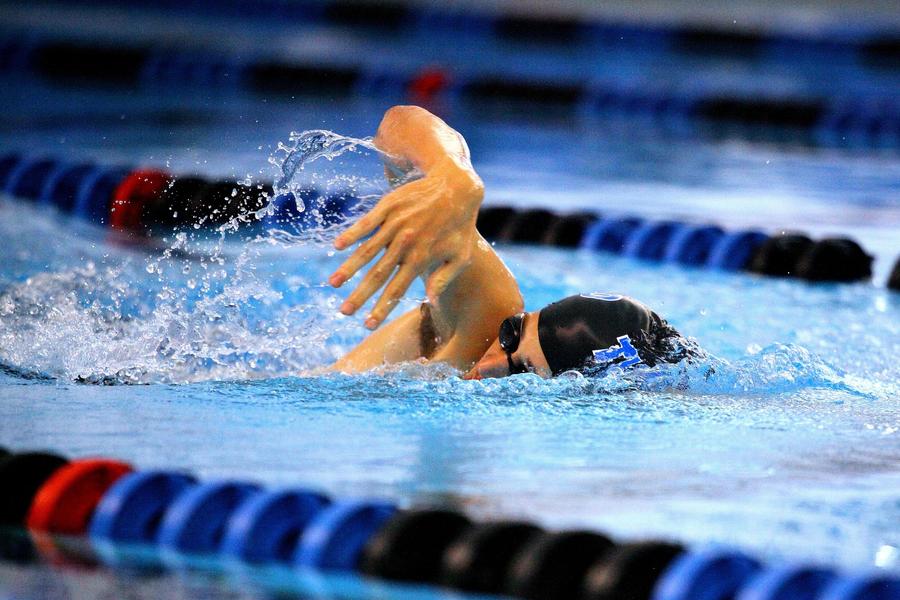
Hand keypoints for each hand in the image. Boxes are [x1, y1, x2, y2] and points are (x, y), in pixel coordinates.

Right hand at [328, 159, 482, 328]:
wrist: (456, 186)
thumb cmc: (460, 224)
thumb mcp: (461, 255)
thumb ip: (445, 278)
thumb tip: (430, 301)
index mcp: (421, 259)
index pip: (397, 290)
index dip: (381, 308)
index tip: (367, 324)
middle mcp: (405, 244)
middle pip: (378, 275)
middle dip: (360, 295)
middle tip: (344, 311)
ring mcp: (395, 225)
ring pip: (367, 251)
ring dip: (349, 268)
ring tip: (333, 283)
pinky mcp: (388, 207)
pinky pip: (366, 223)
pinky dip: (351, 234)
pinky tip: (337, 246)